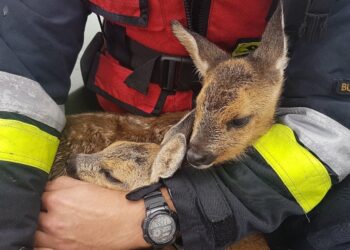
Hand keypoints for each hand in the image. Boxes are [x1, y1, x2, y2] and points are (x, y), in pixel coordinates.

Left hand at [34, 176, 149, 249]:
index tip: (52, 196)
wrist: (128, 223)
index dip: (47, 194)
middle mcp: (53, 220)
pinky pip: (40, 249)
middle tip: (54, 209)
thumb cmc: (111, 203)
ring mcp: (56, 239)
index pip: (40, 193)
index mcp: (58, 200)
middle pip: (34, 213)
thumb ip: (62, 183)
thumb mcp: (86, 185)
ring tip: (52, 224)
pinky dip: (43, 243)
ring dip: (40, 227)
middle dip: (42, 210)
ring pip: (34, 233)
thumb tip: (49, 187)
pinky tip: (51, 238)